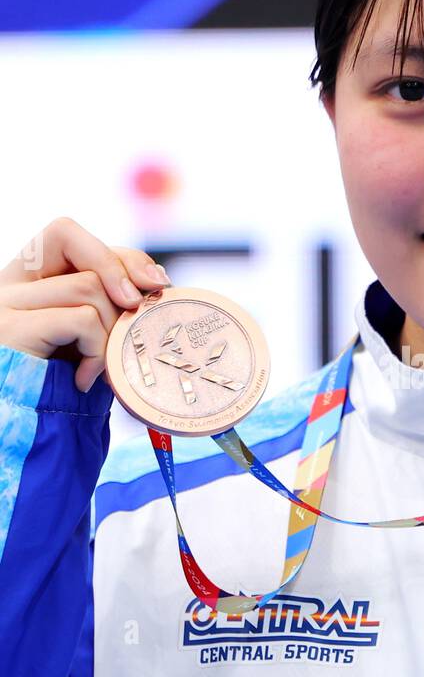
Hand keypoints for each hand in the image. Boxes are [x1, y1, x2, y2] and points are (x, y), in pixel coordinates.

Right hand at [0, 216, 171, 391]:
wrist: (24, 439)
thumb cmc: (60, 391)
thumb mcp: (88, 338)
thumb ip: (107, 304)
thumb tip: (156, 281)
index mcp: (24, 281)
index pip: (69, 236)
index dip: (116, 255)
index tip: (153, 284)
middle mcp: (8, 285)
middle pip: (83, 254)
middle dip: (124, 288)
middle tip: (134, 328)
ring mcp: (6, 306)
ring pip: (88, 287)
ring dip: (111, 332)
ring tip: (101, 369)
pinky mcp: (12, 330)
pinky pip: (81, 319)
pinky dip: (97, 351)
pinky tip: (84, 381)